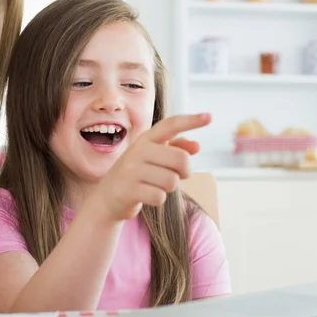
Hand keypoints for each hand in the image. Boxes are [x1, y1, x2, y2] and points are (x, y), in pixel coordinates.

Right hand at [91, 113, 211, 221]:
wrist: (107, 197)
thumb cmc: (137, 174)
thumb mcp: (154, 158)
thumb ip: (176, 149)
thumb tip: (196, 146)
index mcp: (146, 139)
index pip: (171, 125)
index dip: (191, 120)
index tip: (209, 117)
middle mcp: (138, 150)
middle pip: (181, 159)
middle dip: (184, 172)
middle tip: (174, 176)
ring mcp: (131, 170)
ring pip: (172, 181)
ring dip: (169, 188)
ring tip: (155, 186)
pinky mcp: (128, 190)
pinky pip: (159, 196)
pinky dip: (158, 199)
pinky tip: (146, 196)